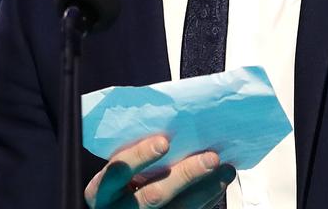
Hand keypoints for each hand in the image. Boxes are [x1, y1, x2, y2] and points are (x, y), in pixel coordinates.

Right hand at [85, 134, 235, 207]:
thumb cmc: (116, 187)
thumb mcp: (115, 172)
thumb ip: (132, 156)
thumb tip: (172, 127)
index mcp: (102, 191)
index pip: (116, 173)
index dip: (140, 157)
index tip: (163, 142)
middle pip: (154, 195)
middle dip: (186, 175)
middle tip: (211, 157)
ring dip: (206, 189)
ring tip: (225, 170)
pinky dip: (206, 199)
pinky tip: (217, 185)